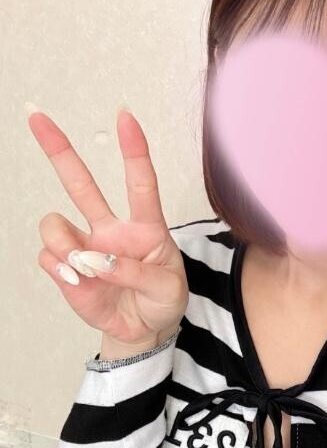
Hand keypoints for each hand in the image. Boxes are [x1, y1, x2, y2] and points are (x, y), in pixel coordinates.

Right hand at [30, 107, 187, 346]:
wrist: (145, 331)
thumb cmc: (162, 300)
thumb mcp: (167, 287)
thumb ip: (136, 272)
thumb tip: (95, 261)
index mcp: (145, 226)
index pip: (140, 183)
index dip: (134, 150)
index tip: (125, 116)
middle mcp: (111, 230)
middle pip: (81, 184)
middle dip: (59, 150)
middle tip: (36, 117)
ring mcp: (86, 247)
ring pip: (54, 222)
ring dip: (64, 243)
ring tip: (84, 268)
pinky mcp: (67, 270)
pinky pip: (48, 257)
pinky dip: (58, 268)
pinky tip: (77, 280)